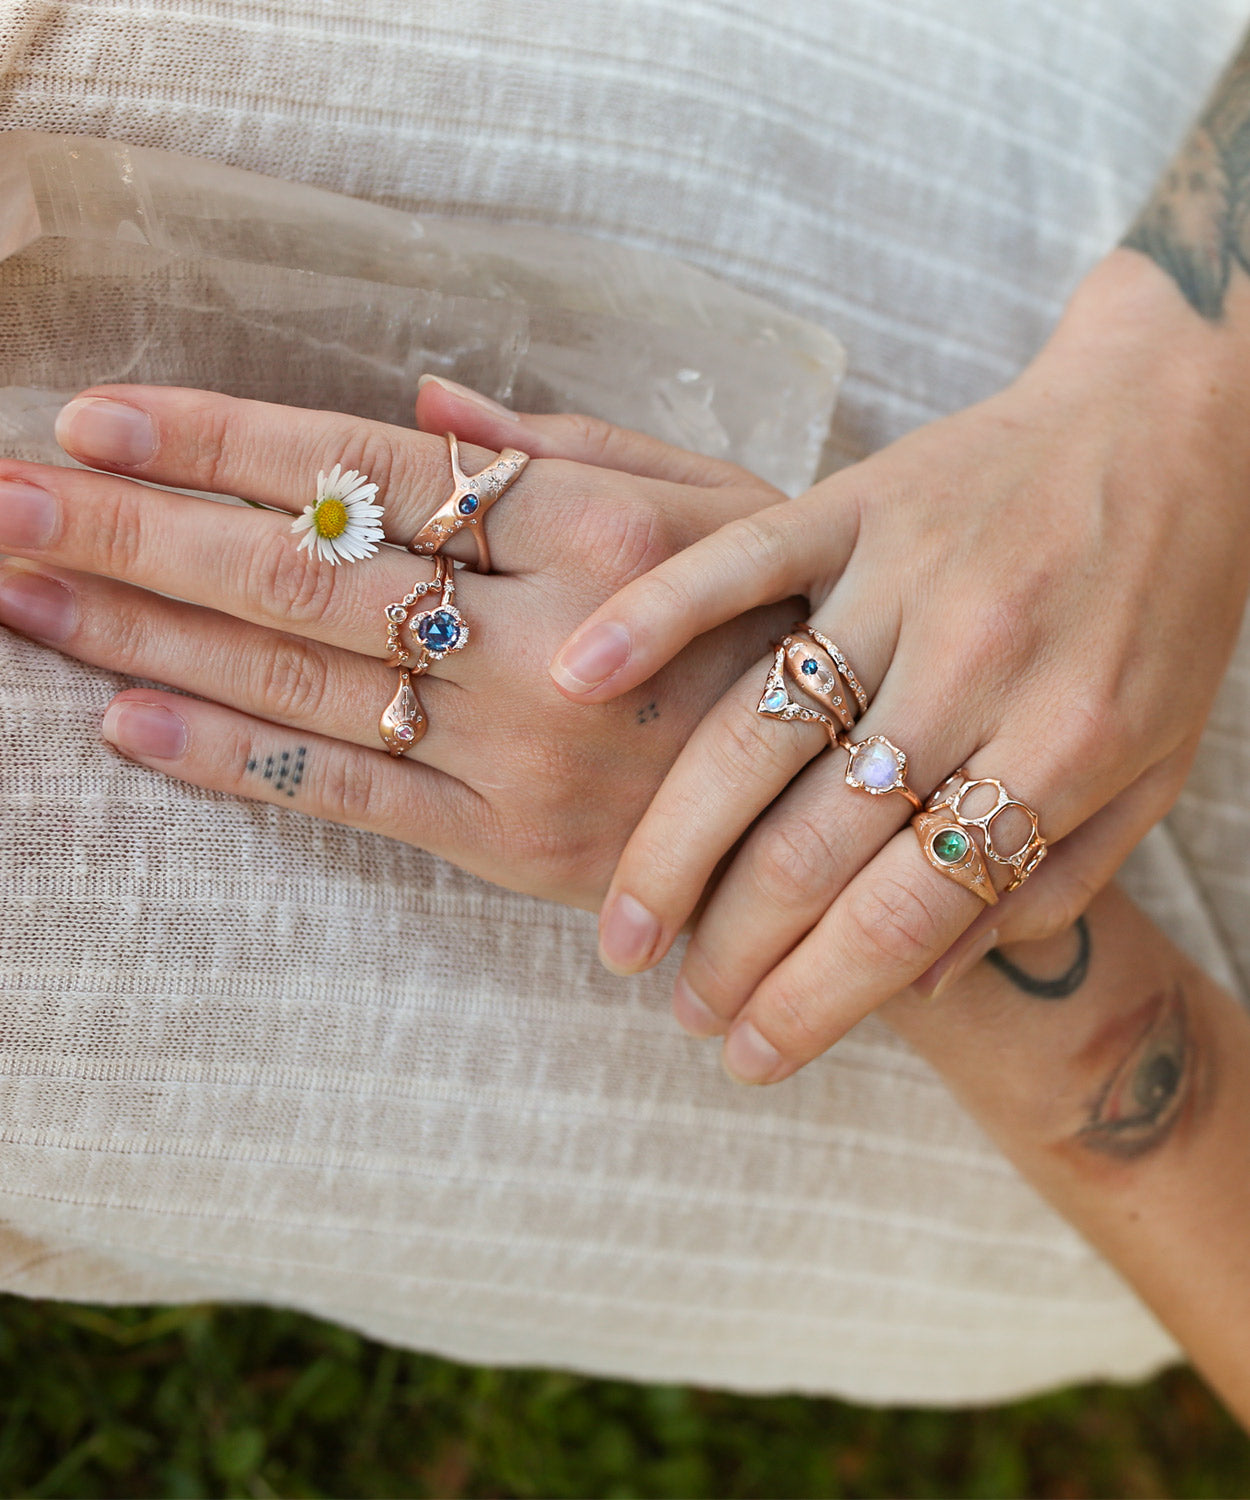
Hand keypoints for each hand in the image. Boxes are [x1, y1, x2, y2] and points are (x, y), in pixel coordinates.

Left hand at [0, 379, 791, 908]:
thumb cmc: (778, 633)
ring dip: (146, 639)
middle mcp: (547, 635)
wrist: (846, 816)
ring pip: (303, 682)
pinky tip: (125, 724)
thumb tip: (422, 399)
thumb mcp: (716, 505)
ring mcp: (521, 752)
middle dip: (133, 536)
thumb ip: (567, 446)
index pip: (371, 467)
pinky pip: (353, 798)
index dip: (224, 442)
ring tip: (23, 600)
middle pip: (306, 571)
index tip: (94, 424)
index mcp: (597, 527)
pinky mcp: (511, 849)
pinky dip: (233, 761)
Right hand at [548, 249, 1249, 1079]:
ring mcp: (906, 578)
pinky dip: (651, 617)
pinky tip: (575, 678)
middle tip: (678, 1007)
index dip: (816, 1002)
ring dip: (674, 847)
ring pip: (756, 734)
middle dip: (733, 952)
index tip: (749, 1055)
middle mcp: (977, 668)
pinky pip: (738, 565)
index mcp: (1065, 746)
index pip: (909, 913)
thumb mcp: (1159, 763)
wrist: (1178, 423)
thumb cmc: (1170, 604)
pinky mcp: (855, 503)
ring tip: (622, 932)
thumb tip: (932, 981)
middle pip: (815, 846)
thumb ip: (1058, 874)